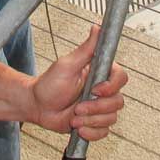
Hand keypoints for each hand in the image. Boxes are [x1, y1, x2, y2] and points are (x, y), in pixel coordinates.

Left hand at [27, 26, 127, 140]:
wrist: (38, 106)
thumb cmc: (49, 83)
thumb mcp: (67, 64)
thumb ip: (86, 49)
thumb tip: (97, 27)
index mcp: (99, 74)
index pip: (121, 78)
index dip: (111, 86)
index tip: (96, 89)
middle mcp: (103, 91)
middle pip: (118, 102)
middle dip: (96, 108)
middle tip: (77, 107)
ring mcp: (99, 108)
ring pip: (111, 118)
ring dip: (90, 120)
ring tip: (74, 117)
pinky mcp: (94, 123)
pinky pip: (103, 132)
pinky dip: (90, 132)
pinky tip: (78, 127)